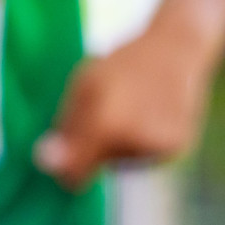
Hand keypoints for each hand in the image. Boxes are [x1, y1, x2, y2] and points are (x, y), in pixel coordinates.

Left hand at [35, 10, 218, 189]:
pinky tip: (151, 115)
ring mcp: (159, 145)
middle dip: (98, 146)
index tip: (67, 150)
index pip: (75, 175)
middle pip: (100, 167)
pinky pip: (147, 157)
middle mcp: (134, 140)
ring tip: (134, 110)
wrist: (177, 49)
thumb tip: (46, 163)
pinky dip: (143, 142)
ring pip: (124, 162)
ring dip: (121, 143)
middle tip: (111, 111)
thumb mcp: (85, 87)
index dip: (67, 167)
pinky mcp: (178, 146)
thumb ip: (67, 128)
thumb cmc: (123, 65)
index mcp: (106, 124)